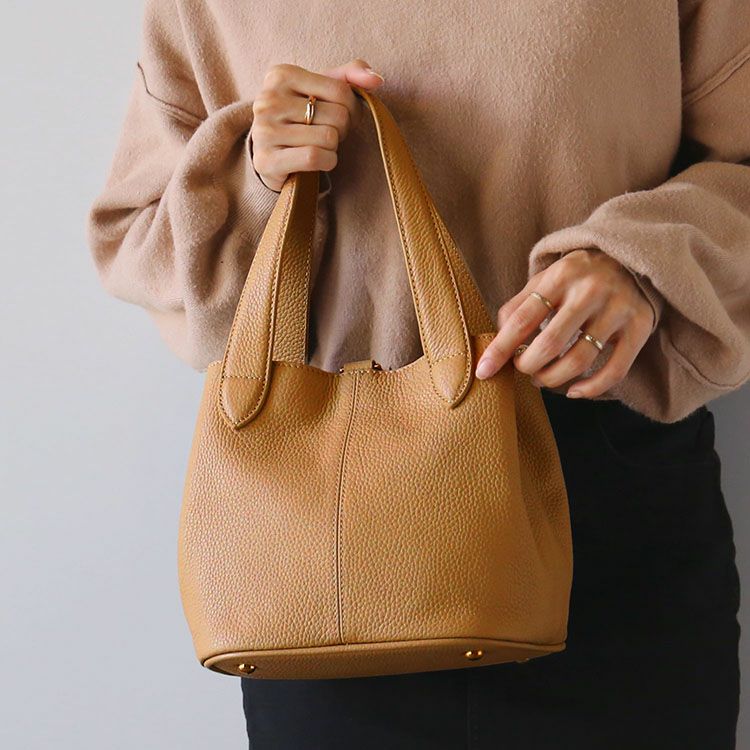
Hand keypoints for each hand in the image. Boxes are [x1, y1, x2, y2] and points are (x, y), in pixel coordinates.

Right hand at [251, 58, 384, 190]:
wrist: (270, 154)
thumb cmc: (300, 118)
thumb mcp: (321, 90)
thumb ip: (349, 76)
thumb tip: (376, 79)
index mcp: (281, 75)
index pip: (340, 90)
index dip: (353, 108)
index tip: (343, 116)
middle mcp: (268, 100)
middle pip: (337, 116)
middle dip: (341, 129)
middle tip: (328, 133)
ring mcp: (264, 131)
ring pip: (328, 138)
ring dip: (333, 147)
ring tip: (318, 145)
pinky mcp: (267, 161)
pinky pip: (315, 157)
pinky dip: (326, 162)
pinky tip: (318, 161)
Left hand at [475, 248, 655, 398]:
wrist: (630, 257)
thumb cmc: (576, 276)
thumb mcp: (545, 280)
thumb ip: (518, 307)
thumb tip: (495, 345)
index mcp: (560, 276)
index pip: (522, 319)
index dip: (500, 349)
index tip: (483, 371)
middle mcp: (590, 290)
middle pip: (550, 344)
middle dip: (529, 366)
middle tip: (524, 370)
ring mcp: (617, 309)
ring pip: (579, 360)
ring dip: (554, 379)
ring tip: (543, 378)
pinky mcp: (640, 326)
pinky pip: (615, 370)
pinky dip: (591, 388)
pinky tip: (574, 391)